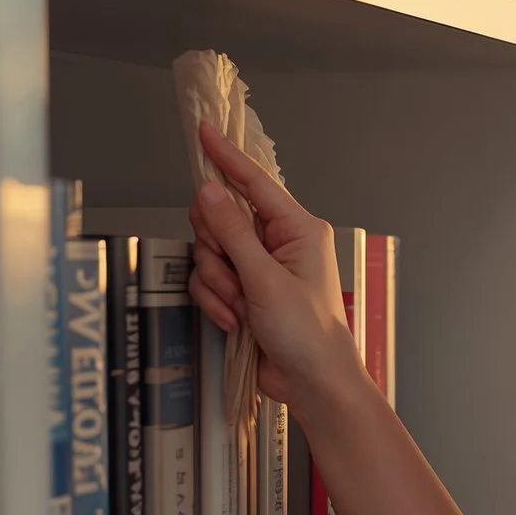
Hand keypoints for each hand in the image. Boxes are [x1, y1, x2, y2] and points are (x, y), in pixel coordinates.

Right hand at [185, 121, 365, 412]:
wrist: (311, 383)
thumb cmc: (306, 333)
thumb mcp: (265, 280)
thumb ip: (233, 233)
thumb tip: (209, 192)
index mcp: (298, 229)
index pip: (256, 182)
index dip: (227, 157)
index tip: (203, 131)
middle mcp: (280, 242)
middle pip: (221, 219)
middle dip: (217, 252)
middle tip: (234, 278)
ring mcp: (260, 267)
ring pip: (210, 253)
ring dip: (218, 285)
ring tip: (242, 309)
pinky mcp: (245, 290)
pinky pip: (209, 281)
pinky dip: (216, 302)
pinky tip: (236, 322)